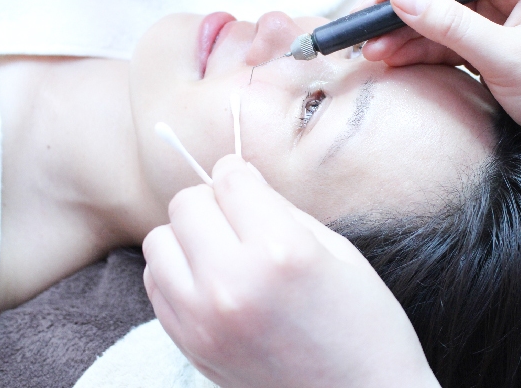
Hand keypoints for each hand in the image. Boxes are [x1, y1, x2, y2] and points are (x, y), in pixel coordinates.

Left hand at [143, 155, 439, 387]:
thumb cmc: (364, 325)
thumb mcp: (339, 252)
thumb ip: (282, 210)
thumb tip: (237, 177)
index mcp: (282, 252)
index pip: (231, 181)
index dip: (239, 173)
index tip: (245, 179)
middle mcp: (233, 284)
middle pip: (186, 205)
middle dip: (212, 200)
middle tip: (237, 216)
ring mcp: (204, 320)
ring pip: (158, 242)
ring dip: (188, 236)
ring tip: (221, 250)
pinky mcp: (190, 346)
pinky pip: (155, 284)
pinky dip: (177, 272)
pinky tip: (212, 281)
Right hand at [355, 0, 520, 181]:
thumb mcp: (504, 57)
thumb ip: (451, 25)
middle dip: (404, 13)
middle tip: (366, 30)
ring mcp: (499, 24)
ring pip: (441, 20)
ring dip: (406, 36)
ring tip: (373, 53)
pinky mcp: (489, 51)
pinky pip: (446, 45)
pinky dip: (420, 54)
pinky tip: (393, 61)